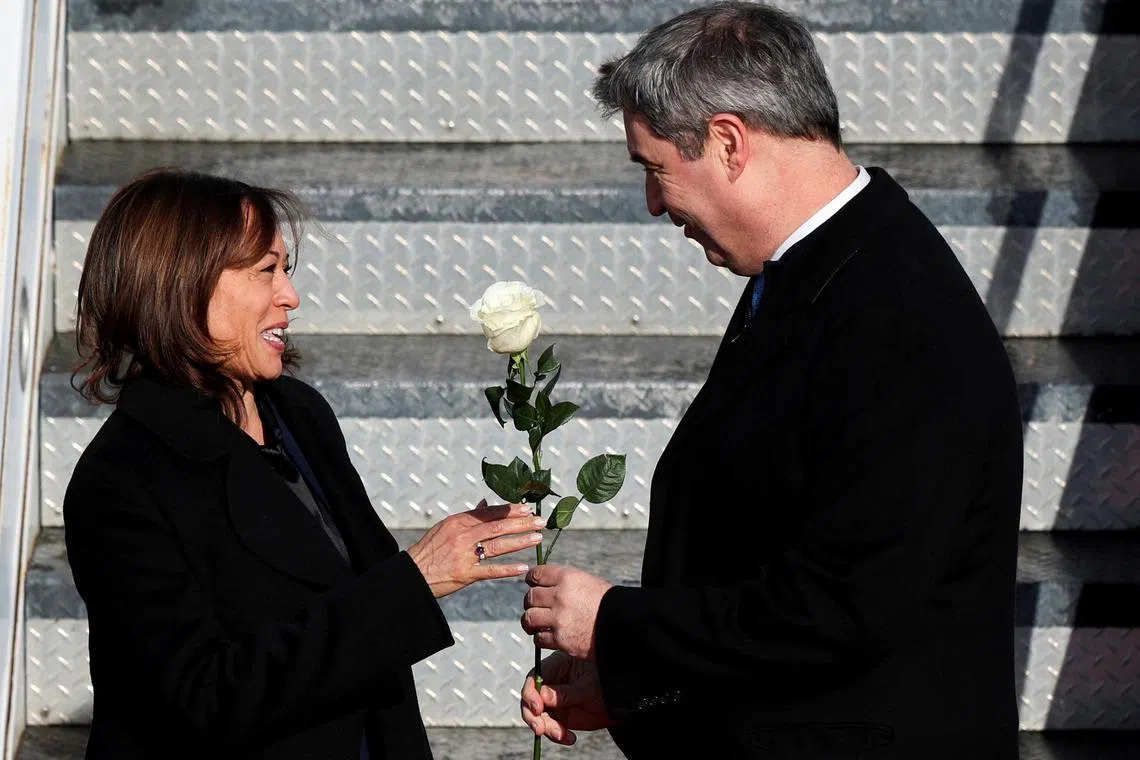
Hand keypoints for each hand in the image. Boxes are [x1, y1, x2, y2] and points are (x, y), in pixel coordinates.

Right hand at [408, 500, 544, 597]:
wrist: (412, 574)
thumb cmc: (430, 549)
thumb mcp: (445, 527)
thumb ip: (468, 516)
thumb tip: (486, 503)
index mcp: (458, 521)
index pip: (489, 512)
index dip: (510, 510)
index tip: (528, 508)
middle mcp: (462, 535)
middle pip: (498, 526)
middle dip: (521, 523)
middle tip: (540, 521)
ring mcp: (464, 555)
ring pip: (497, 546)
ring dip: (520, 541)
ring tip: (538, 538)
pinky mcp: (465, 574)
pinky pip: (490, 571)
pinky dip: (507, 569)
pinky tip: (523, 567)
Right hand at [521, 652, 614, 744]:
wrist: (619, 702)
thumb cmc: (605, 684)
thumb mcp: (588, 687)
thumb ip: (566, 693)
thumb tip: (543, 696)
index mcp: (556, 667)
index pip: (534, 678)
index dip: (531, 693)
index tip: (537, 707)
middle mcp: (550, 684)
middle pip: (531, 699)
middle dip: (532, 716)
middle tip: (540, 728)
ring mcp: (553, 701)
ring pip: (538, 716)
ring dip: (545, 728)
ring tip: (560, 735)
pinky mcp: (559, 716)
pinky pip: (550, 727)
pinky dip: (556, 735)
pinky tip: (568, 738)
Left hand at [522, 564, 612, 659]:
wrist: (625, 625)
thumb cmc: (610, 603)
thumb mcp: (589, 582)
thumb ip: (567, 583)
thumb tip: (546, 585)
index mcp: (568, 577)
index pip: (537, 574)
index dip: (532, 580)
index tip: (532, 584)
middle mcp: (560, 596)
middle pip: (530, 597)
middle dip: (531, 602)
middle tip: (536, 607)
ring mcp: (558, 619)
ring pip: (529, 618)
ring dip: (530, 622)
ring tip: (534, 625)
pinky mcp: (560, 639)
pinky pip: (539, 638)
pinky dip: (540, 638)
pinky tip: (547, 637)